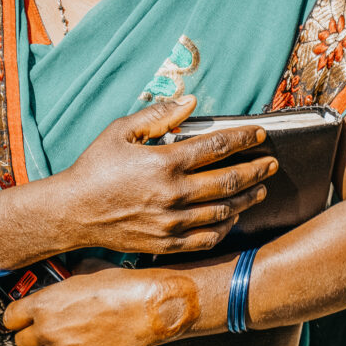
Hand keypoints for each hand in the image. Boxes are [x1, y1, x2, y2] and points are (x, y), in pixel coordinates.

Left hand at [3, 262, 199, 345]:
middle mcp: (48, 329)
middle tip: (53, 336)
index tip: (26, 322)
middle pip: (22, 343)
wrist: (147, 309)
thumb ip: (65, 284)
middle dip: (36, 339)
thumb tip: (64, 280)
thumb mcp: (85, 275)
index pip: (10, 318)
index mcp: (44, 303)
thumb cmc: (120, 287)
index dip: (19, 320)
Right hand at [61, 95, 277, 253]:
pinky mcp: (167, 242)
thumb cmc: (95, 167)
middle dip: (256, 170)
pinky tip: (233, 217)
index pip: (217, 147)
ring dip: (247, 198)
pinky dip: (225, 227)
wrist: (74, 212)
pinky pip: (207, 238)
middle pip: (230, 181)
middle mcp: (173, 194)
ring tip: (259, 189)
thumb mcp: (121, 131)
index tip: (260, 135)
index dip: (244, 139)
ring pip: (224, 211)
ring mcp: (172, 222)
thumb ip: (158, 115)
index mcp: (164, 162)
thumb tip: (191, 102)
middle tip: (270, 164)